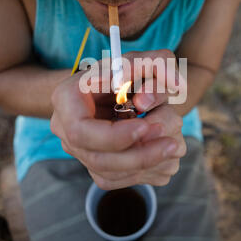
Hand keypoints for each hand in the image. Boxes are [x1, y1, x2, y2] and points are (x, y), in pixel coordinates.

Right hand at [50, 50, 185, 189]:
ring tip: (174, 142)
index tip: (146, 125)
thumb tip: (162, 91)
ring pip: (112, 175)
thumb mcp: (148, 60)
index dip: (114, 136)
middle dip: (139, 155)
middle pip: (97, 160)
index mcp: (68, 98)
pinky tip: (163, 151)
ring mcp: (80, 152)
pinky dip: (149, 169)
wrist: (128, 91)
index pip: (81, 131)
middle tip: (171, 142)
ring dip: (150, 163)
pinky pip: (122, 180)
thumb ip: (158, 64)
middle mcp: (67, 129)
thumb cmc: (135, 73)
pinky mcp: (97, 168)